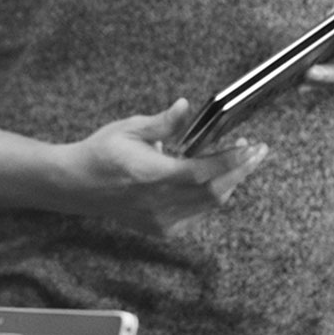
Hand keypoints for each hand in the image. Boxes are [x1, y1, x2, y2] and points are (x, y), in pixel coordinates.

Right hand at [48, 98, 268, 235]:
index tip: (251, 148)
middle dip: (240, 170)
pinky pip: (197, 213)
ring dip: (229, 182)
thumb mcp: (129, 129)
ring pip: (209, 204)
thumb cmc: (101, 152)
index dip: (231, 161)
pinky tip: (213, 179)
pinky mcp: (161, 228)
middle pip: (214, 191)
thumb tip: (185, 106)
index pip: (202, 171)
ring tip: (240, 160)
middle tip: (257, 152)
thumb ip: (162, 122)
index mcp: (151, 175)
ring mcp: (161, 219)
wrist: (77, 186)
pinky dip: (210, 196)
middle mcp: (159, 202)